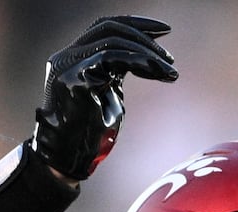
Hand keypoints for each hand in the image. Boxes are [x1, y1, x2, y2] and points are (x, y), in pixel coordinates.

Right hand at [30, 15, 177, 180]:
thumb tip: (143, 57)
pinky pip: (111, 59)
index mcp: (73, 58)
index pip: (104, 28)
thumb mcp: (108, 95)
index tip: (163, 32)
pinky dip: (139, 61)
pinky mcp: (75, 80)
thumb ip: (117, 73)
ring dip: (148, 54)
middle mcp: (67, 57)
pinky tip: (158, 72)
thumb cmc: (89, 134)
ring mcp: (68, 67)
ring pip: (113, 42)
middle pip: (109, 28)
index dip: (135, 25)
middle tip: (170, 57)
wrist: (67, 160)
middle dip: (145, 35)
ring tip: (170, 72)